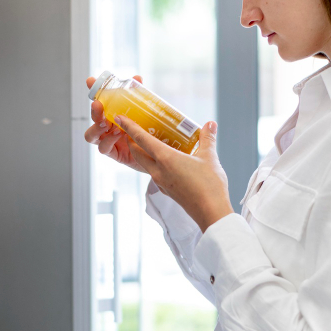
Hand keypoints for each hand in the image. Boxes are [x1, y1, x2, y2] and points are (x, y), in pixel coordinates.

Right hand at [83, 75, 148, 173]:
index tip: (90, 80)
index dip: (93, 90)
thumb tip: (137, 78)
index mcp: (112, 114)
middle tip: (98, 105)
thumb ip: (139, 97)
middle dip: (94, 110)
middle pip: (93, 117)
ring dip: (97, 127)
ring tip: (108, 123)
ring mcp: (107, 140)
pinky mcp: (112, 153)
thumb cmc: (148, 132)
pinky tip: (118, 135)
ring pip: (90, 134)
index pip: (99, 100)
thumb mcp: (145, 112)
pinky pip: (103, 148)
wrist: (157, 155)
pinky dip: (109, 140)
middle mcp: (106, 126)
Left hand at [117, 115, 233, 231]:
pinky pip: (155, 174)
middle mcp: (158, 170)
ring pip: (145, 164)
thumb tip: (210, 124)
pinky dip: (155, 164)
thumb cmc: (209, 184)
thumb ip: (207, 138)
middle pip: (137, 153)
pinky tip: (166, 162)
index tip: (119, 118)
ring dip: (143, 153)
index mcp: (165, 159)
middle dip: (132, 140)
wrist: (210, 212)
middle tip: (132, 129)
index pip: (141, 139)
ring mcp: (161, 182)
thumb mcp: (209, 157)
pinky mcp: (166, 190)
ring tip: (150, 143)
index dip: (129, 127)